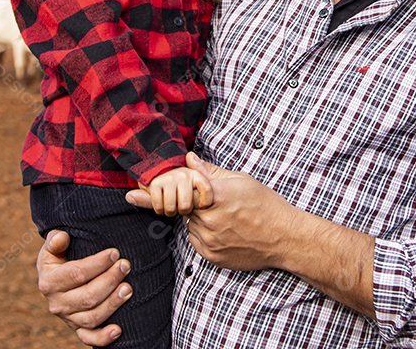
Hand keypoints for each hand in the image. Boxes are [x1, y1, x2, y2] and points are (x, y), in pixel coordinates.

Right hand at [35, 230, 133, 346]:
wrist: (55, 277)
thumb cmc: (59, 257)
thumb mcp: (52, 247)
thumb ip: (55, 240)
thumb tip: (62, 237)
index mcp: (49, 282)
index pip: (75, 274)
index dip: (96, 264)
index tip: (114, 253)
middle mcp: (57, 304)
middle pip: (87, 297)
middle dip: (109, 280)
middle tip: (125, 266)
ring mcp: (68, 318)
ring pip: (91, 317)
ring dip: (112, 304)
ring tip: (128, 289)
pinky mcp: (78, 329)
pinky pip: (89, 338)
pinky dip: (103, 338)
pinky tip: (118, 330)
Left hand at [129, 153, 295, 271]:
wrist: (284, 238)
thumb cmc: (266, 205)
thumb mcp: (241, 181)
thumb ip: (210, 172)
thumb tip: (189, 159)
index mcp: (216, 196)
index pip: (179, 192)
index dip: (154, 193)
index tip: (132, 193)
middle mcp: (209, 220)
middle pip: (185, 209)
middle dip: (193, 204)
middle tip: (217, 205)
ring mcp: (210, 241)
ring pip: (190, 226)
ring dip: (200, 220)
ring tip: (228, 219)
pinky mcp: (212, 257)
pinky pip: (197, 242)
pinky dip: (205, 235)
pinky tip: (227, 231)